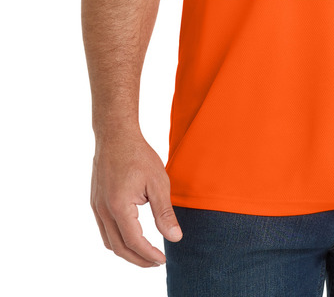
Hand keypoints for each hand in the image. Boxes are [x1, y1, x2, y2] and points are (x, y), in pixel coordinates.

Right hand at [90, 131, 182, 267]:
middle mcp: (103, 210)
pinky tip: (131, 235)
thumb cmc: (138, 155)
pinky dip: (117, 239)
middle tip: (156, 261)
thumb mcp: (158, 182)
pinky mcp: (95, 202)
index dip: (149, 255)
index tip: (163, 260)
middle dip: (138, 259)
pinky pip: (104, 229)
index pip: (134, 242)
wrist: (115, 135)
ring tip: (145, 253)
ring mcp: (96, 207)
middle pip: (119, 247)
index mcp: (119, 207)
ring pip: (108, 241)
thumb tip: (175, 238)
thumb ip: (164, 213)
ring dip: (126, 251)